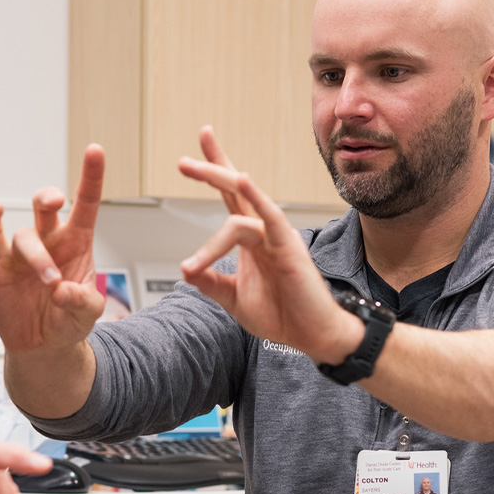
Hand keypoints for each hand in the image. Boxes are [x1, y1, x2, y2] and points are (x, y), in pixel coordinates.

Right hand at [0, 145, 105, 354]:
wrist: (42, 346)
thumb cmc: (68, 321)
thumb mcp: (88, 314)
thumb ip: (82, 301)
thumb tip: (61, 290)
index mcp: (77, 244)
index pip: (85, 203)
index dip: (91, 176)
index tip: (95, 151)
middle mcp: (50, 241)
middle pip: (46, 205)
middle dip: (48, 197)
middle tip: (55, 203)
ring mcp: (24, 252)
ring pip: (25, 235)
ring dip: (37, 257)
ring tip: (49, 283)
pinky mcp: (1, 265)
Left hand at [177, 127, 358, 360]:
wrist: (311, 335)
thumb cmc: (281, 314)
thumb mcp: (234, 298)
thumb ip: (211, 282)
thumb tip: (185, 269)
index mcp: (250, 239)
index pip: (230, 199)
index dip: (213, 174)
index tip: (187, 158)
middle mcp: (263, 231)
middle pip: (236, 189)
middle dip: (211, 168)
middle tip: (181, 160)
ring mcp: (277, 236)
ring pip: (244, 201)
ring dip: (216, 183)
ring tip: (188, 169)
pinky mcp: (290, 247)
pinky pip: (272, 217)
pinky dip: (258, 198)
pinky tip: (243, 179)